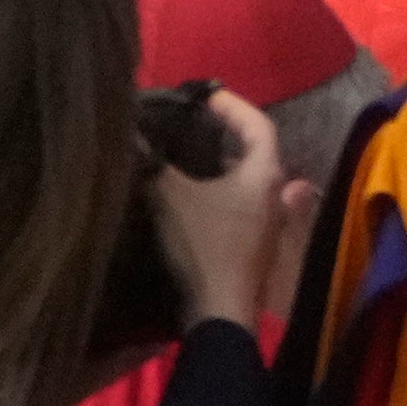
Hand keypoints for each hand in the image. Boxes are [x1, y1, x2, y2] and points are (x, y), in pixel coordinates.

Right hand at [147, 88, 313, 337]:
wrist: (219, 309)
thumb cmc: (204, 244)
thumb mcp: (173, 194)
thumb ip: (154, 162)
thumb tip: (132, 134)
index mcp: (264, 174)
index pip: (259, 124)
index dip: (233, 105)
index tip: (206, 95)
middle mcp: (274, 195)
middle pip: (254, 151)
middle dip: (224, 133)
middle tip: (192, 121)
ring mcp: (266, 222)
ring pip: (244, 180)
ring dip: (217, 163)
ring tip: (183, 151)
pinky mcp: (252, 244)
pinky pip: (236, 203)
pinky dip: (215, 189)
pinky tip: (186, 191)